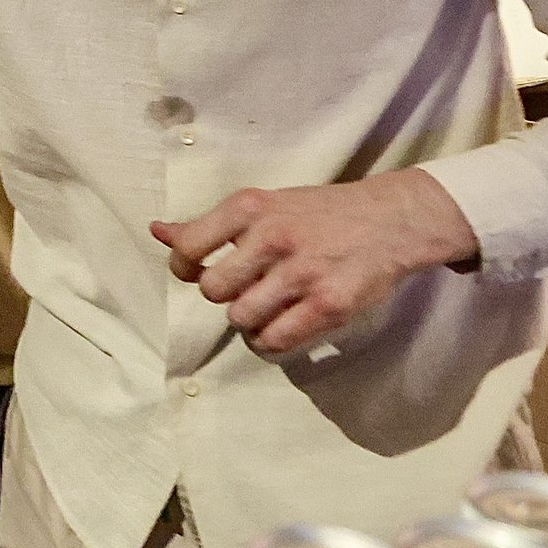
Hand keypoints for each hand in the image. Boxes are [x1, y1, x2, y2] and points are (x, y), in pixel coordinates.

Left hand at [152, 168, 477, 357]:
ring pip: (242, 319)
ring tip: (264, 309)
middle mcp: (272, 237)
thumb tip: (157, 231)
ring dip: (248, 321)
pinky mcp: (330, 304)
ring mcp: (302, 272)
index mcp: (249, 207)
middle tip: (243, 289)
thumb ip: (210, 225)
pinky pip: (277, 339)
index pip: (188, 248)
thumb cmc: (318, 213)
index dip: (184, 268)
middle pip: (213, 292)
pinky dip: (269, 342)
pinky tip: (278, 328)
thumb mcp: (262, 205)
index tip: (199, 271)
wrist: (391, 219)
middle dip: (223, 297)